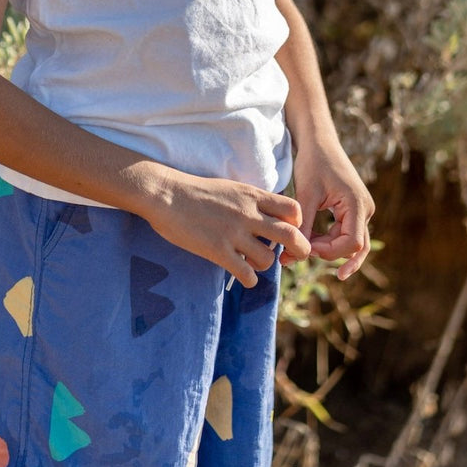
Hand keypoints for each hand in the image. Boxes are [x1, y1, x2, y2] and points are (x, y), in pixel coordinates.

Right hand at [141, 170, 311, 286]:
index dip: (297, 223)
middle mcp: (248, 213)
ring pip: (268, 259)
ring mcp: (233, 232)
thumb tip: (270, 216)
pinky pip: (246, 273)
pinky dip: (249, 279)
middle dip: (300, 250)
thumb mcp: (231, 187)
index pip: (293, 209)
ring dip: (265, 264)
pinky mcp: (217, 250)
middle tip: (296, 256)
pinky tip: (243, 275)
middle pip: (291, 235)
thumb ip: (252, 201)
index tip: (289, 231)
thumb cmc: (197, 191)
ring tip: (253, 262)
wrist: (166, 194)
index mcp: (252, 195)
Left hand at [286, 139, 374, 279]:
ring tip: (304, 251)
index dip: (329, 252)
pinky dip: (330, 242)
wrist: (319, 142)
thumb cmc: (313, 163)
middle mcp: (365, 209)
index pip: (352, 243)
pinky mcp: (353, 209)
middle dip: (328, 254)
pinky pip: (346, 233)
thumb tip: (293, 256)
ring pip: (350, 243)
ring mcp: (362, 210)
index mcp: (357, 204)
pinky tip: (312, 243)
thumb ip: (303, 226)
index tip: (305, 247)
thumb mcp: (306, 195)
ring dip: (329, 250)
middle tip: (300, 253)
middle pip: (353, 247)